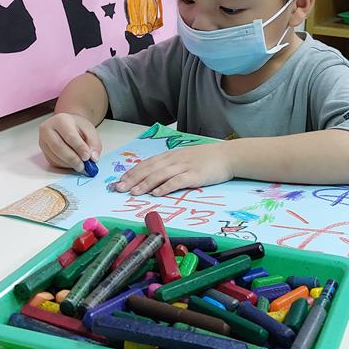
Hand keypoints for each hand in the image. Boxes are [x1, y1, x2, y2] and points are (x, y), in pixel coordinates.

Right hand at [38, 112, 101, 172]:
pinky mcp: (44, 151)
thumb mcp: (90, 131)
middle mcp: (48, 129)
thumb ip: (94, 144)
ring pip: (54, 156)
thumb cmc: (78, 127)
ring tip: (80, 165)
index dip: (79, 148)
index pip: (70, 135)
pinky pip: (53, 161)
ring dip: (69, 164)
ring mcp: (43, 140)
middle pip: (58, 147)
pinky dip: (64, 166)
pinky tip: (72, 164)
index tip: (87, 157)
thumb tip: (93, 158)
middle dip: (72, 159)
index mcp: (61, 120)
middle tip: (83, 166)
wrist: (67, 125)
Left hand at [115, 142, 233, 195]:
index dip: (133, 172)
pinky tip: (156, 193)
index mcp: (172, 156)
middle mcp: (175, 160)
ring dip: (145, 184)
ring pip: (160, 175)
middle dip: (133, 179)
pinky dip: (166, 187)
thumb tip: (155, 176)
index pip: (148, 163)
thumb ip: (172, 165)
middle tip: (119, 188)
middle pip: (150, 169)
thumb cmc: (208, 158)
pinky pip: (177, 181)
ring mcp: (185, 167)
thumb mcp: (186, 158)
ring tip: (133, 192)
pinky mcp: (195, 175)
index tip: (120, 180)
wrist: (228, 156)